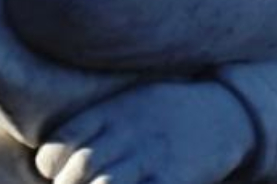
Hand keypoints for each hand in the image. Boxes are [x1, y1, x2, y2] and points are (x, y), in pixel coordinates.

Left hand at [35, 81, 254, 183]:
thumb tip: (50, 154)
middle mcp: (129, 133)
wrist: (226, 114)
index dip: (51, 165)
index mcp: (112, 112)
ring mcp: (153, 156)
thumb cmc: (168, 110)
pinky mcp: (174, 177)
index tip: (60, 171)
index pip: (58, 145)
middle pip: (78, 170)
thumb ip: (93, 122)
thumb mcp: (129, 99)